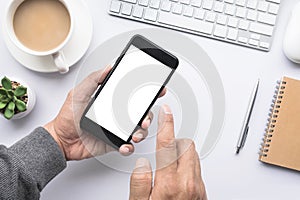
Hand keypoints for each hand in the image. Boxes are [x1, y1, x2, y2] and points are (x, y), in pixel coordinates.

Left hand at [44, 67, 165, 160]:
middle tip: (145, 118)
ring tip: (135, 134)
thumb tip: (108, 67)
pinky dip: (129, 147)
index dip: (147, 93)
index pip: (133, 95)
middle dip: (148, 116)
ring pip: (138, 130)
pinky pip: (127, 146)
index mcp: (111, 102)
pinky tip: (125, 145)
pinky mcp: (113, 143)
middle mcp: (117, 115)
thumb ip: (93, 79)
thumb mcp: (79, 93)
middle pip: (141, 113)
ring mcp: (117, 130)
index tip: (157, 90)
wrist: (60, 140)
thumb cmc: (68, 117)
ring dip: (141, 132)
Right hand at [129, 105, 206, 199]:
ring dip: (183, 154)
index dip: (167, 124)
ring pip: (194, 156)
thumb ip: (139, 182)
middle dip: (176, 141)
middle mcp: (187, 183)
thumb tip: (142, 164)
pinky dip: (189, 166)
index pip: (168, 144)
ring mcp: (198, 188)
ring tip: (170, 164)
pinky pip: (198, 170)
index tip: (166, 112)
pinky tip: (178, 177)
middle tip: (164, 150)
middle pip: (187, 146)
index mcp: (169, 183)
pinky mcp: (203, 193)